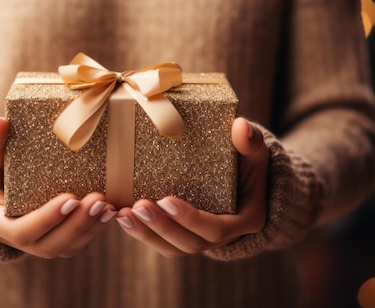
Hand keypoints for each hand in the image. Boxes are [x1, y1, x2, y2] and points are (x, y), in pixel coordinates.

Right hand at [0, 117, 117, 258]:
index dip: (45, 220)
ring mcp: (31, 237)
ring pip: (62, 247)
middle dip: (75, 225)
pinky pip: (72, 242)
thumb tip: (0, 128)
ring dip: (88, 229)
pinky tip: (110, 211)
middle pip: (45, 244)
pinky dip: (92, 230)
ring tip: (107, 206)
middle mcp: (9, 233)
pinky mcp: (49, 235)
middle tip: (98, 200)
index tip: (70, 197)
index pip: (17, 231)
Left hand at [115, 117, 268, 257]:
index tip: (165, 200)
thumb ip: (250, 141)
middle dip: (162, 227)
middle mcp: (224, 237)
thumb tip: (241, 126)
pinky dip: (141, 232)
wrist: (242, 176)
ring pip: (172, 247)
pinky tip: (119, 215)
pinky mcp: (183, 235)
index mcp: (245, 221)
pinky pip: (161, 242)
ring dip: (145, 233)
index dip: (190, 218)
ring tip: (122, 215)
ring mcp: (202, 239)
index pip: (216, 228)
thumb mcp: (254, 152)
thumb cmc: (248, 161)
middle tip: (138, 207)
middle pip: (190, 243)